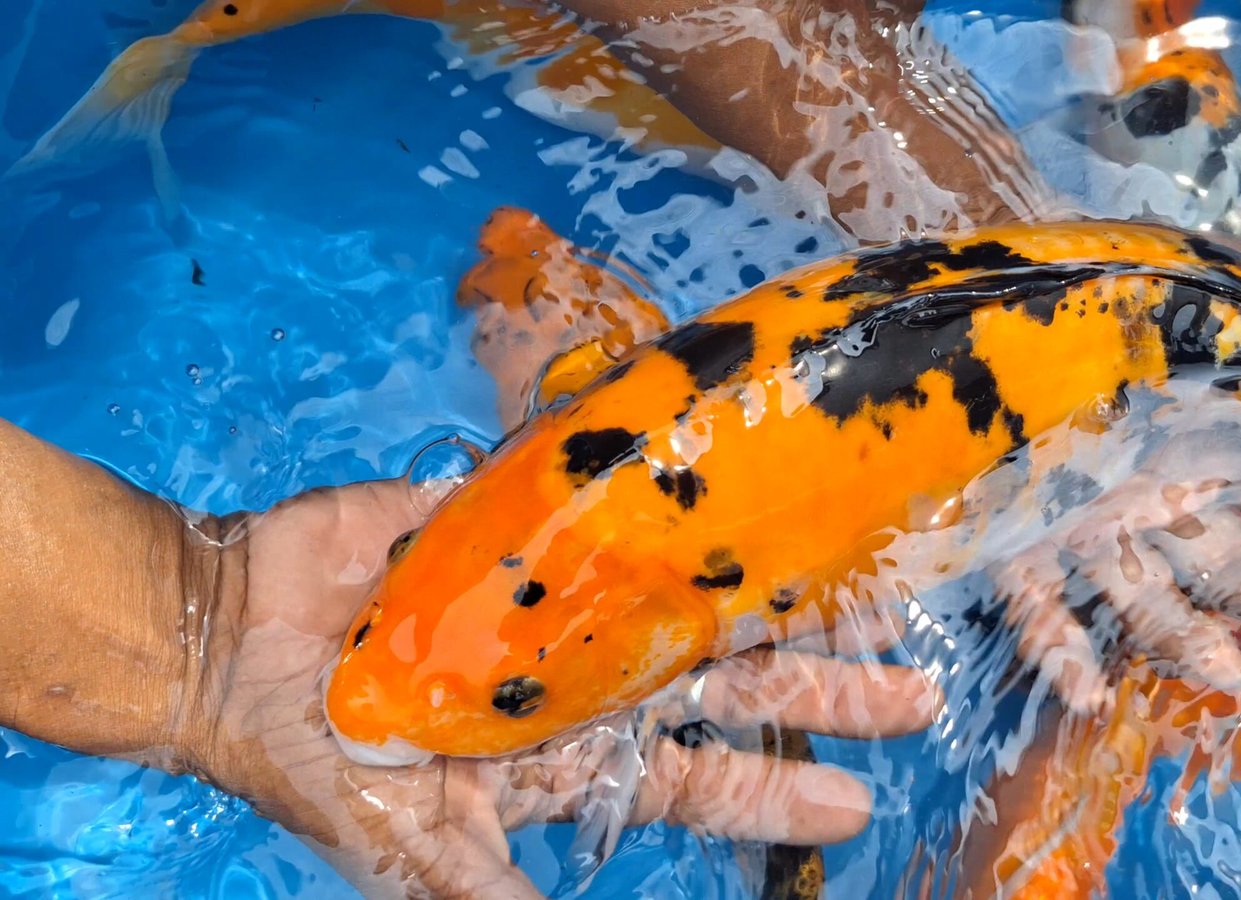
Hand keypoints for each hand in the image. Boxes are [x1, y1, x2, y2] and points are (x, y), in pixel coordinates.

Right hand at [187, 476, 939, 898]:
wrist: (231, 637)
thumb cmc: (319, 754)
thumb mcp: (414, 850)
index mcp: (576, 751)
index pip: (703, 780)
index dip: (778, 793)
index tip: (860, 803)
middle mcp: (595, 673)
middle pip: (733, 684)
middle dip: (822, 689)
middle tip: (915, 689)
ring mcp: (574, 591)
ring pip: (707, 592)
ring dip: (780, 592)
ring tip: (874, 586)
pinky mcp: (535, 520)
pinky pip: (626, 502)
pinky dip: (684, 494)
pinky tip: (750, 476)